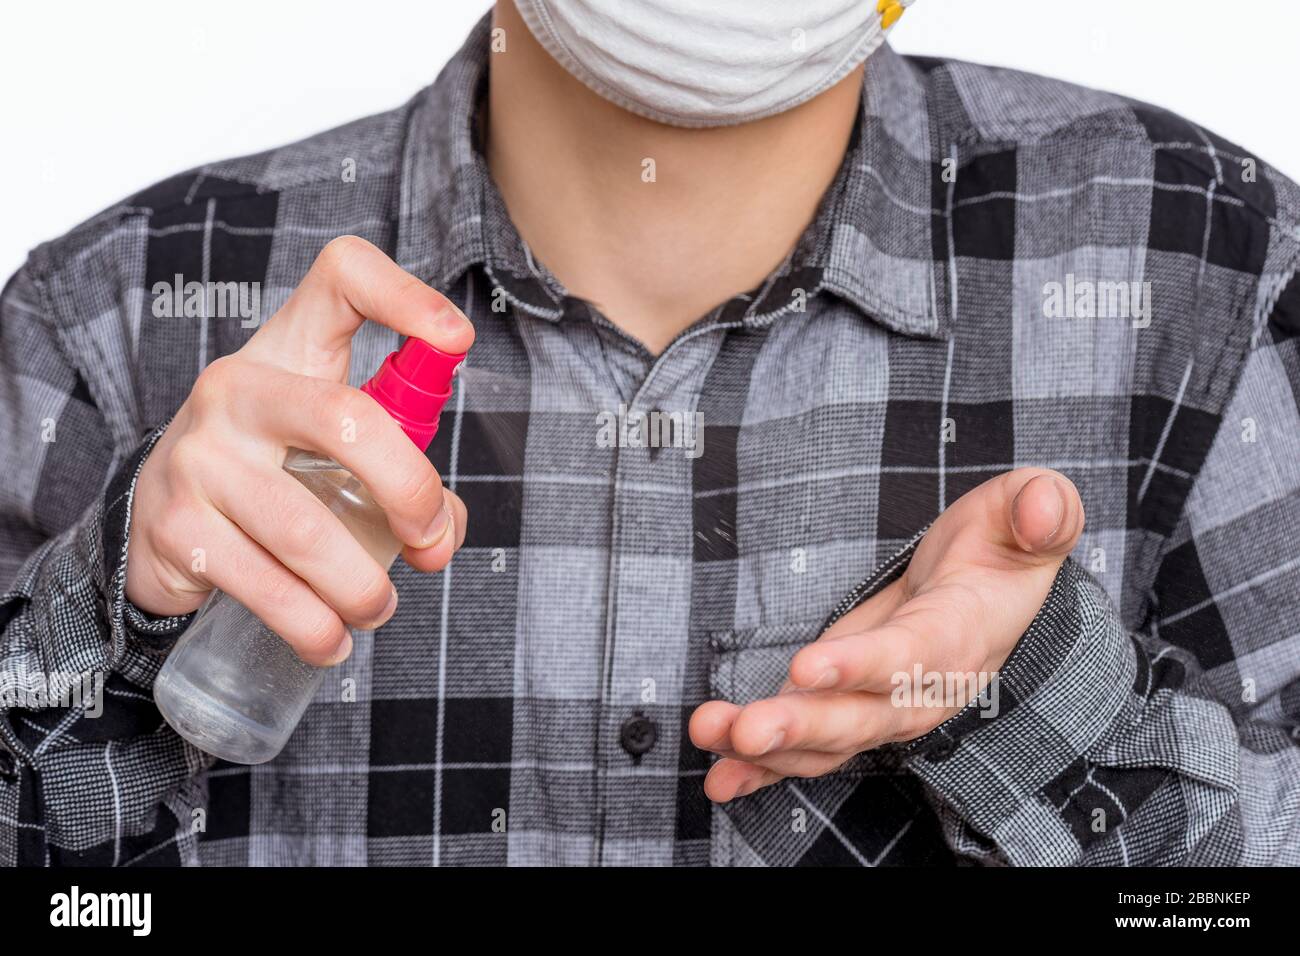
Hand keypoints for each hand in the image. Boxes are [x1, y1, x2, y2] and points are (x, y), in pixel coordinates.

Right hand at [126, 236, 472, 665]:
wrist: (157, 523)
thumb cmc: (276, 474)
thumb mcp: (335, 453)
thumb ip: (404, 480)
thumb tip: (440, 537)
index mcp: (290, 352)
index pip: (341, 279)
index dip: (407, 295)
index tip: (456, 340)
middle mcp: (238, 388)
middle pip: (347, 418)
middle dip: (411, 493)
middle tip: (427, 541)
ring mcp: (200, 456)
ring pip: (309, 529)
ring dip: (363, 588)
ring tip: (376, 609)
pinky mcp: (177, 526)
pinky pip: (265, 586)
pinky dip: (313, 626)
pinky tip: (329, 640)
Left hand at [689, 468, 1084, 801]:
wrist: (991, 587)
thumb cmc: (1003, 544)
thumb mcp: (1028, 511)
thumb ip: (1039, 509)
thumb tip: (1043, 505)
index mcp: (965, 633)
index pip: (915, 656)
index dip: (864, 666)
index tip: (807, 666)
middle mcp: (926, 686)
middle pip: (864, 716)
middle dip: (802, 726)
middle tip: (745, 731)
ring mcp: (886, 704)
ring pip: (830, 738)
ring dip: (769, 748)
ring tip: (713, 738)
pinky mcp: (852, 708)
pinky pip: (811, 747)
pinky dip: (763, 767)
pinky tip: (719, 775)